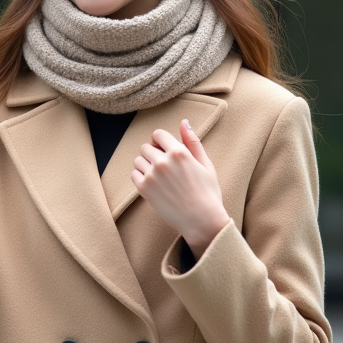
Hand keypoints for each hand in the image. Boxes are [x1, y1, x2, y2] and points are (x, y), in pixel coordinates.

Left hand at [131, 120, 230, 258]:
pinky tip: (154, 185)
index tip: (165, 150)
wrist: (202, 220)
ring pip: (138, 160)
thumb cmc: (207, 192)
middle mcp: (163, 161)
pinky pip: (134, 175)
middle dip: (153, 153)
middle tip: (164, 167)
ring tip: (160, 177)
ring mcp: (151, 175)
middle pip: (146, 147)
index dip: (161, 141)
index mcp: (179, 152)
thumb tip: (183, 122)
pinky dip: (141, 178)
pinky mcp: (144, 189)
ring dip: (146, 165)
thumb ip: (192, 142)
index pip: (158, 134)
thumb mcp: (205, 164)